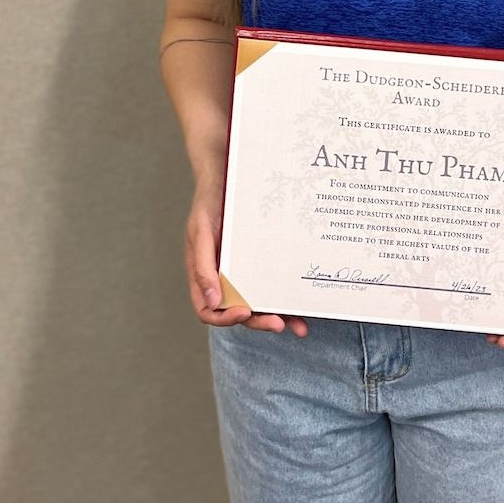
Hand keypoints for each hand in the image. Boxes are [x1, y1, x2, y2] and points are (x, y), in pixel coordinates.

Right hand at [184, 188, 308, 336]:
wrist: (226, 176)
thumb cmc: (209, 204)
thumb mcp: (200, 232)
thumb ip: (203, 267)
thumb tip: (212, 301)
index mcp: (205, 276)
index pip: (210, 310)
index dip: (225, 319)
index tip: (244, 312)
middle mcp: (225, 279)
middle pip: (240, 312)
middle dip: (259, 321)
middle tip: (279, 324)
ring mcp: (245, 271)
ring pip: (261, 302)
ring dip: (279, 316)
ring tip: (299, 326)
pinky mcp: (262, 261)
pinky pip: (274, 283)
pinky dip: (287, 296)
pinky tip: (303, 303)